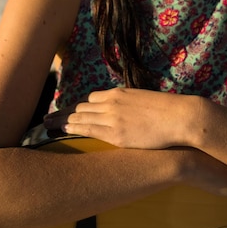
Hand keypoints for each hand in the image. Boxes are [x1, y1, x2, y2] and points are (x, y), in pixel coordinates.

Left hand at [43, 87, 192, 148]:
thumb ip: (130, 105)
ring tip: (46, 124)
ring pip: (80, 116)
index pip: (90, 99)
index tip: (65, 110)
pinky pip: (88, 129)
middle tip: (47, 117)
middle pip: (80, 106)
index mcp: (119, 93)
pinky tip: (62, 130)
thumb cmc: (168, 111)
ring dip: (61, 120)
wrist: (180, 116)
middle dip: (63, 112)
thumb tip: (126, 113)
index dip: (75, 106)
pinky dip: (73, 128)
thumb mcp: (144, 101)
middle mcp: (111, 102)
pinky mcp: (116, 133)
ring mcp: (112, 117)